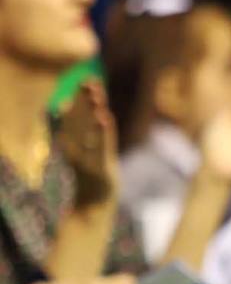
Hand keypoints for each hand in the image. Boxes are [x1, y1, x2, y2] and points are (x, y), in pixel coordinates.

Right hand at [56, 80, 119, 205]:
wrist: (93, 203)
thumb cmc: (90, 173)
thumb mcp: (83, 149)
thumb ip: (81, 128)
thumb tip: (72, 104)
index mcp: (71, 140)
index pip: (76, 114)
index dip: (82, 97)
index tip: (89, 80)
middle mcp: (74, 146)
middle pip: (80, 118)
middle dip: (85, 99)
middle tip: (90, 80)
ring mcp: (84, 156)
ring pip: (88, 130)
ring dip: (91, 112)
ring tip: (97, 97)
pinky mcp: (96, 167)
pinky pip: (99, 146)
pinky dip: (101, 132)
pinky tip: (105, 118)